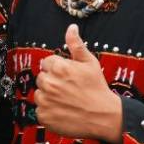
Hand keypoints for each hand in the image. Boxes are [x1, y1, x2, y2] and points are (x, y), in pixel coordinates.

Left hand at [35, 25, 122, 142]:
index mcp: (58, 68)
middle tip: (68, 89)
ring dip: (49, 96)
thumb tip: (71, 28)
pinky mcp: (44, 116)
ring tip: (66, 100)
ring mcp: (45, 101)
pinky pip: (40, 110)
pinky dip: (49, 111)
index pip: (47, 63)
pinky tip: (63, 111)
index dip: (58, 69)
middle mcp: (49, 83)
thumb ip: (76, 44)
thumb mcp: (90, 63)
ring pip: (39, 94)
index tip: (68, 76)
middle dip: (52, 81)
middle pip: (42, 78)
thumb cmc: (97, 88)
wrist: (104, 116)